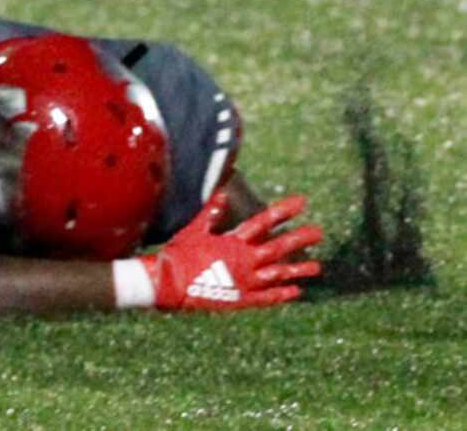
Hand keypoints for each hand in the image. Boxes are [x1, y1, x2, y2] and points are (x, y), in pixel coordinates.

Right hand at [145, 190, 321, 310]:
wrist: (172, 283)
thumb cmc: (181, 253)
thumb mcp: (195, 229)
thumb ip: (212, 212)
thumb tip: (224, 191)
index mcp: (235, 241)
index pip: (264, 221)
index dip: (284, 211)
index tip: (301, 203)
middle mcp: (246, 261)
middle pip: (279, 248)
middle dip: (300, 239)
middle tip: (319, 232)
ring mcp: (247, 282)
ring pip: (279, 274)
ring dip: (298, 270)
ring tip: (318, 267)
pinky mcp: (243, 300)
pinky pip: (268, 297)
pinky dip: (283, 294)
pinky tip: (296, 292)